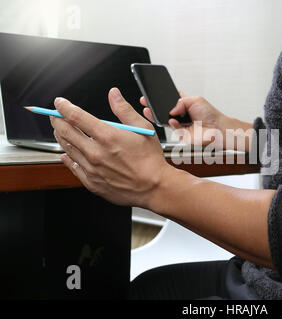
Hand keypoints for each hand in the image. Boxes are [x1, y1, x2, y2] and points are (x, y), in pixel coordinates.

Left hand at [50, 88, 172, 211]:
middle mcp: (96, 153)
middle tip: (55, 115)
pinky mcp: (92, 182)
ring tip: (60, 131)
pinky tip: (67, 154)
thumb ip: (124, 110)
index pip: (76, 117)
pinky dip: (67, 158)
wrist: (154, 187)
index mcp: (107, 136)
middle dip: (57, 120)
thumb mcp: (143, 128)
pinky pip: (73, 168)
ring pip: (67, 149)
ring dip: (61, 137)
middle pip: (66, 132)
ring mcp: (92, 169)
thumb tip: (114, 95)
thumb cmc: (150, 160)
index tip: (59, 103)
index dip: (64, 107)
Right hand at [140, 93, 229, 146]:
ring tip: (151, 110)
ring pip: (165, 121)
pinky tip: (172, 120)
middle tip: (145, 102)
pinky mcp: (182, 134)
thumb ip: (180, 101)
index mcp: (184, 105)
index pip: (170, 100)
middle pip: (164, 111)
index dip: (160, 98)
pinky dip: (171, 124)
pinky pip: (172, 129)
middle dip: (153, 107)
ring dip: (157, 116)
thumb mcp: (195, 99)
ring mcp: (181, 125)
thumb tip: (171, 109)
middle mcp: (181, 115)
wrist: (218, 128)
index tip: (150, 95)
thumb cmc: (210, 114)